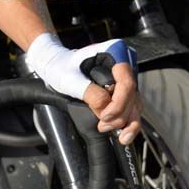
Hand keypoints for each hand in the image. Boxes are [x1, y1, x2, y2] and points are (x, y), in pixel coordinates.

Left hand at [24, 34, 140, 144]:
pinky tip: (122, 134)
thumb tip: (106, 111)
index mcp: (115, 52)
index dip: (119, 103)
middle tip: (103, 126)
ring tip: (117, 135)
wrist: (54, 64)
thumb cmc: (61, 65)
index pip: (126, 83)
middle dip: (120, 115)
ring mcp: (123, 79)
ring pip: (134, 104)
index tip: (104, 116)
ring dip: (126, 122)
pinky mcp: (120, 91)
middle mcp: (123, 65)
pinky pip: (129, 107)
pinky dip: (126, 122)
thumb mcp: (71, 79)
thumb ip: (91, 94)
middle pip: (133, 95)